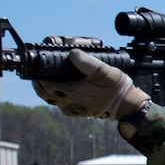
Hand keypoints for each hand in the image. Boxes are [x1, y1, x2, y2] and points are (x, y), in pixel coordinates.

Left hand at [32, 49, 148, 119]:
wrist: (126, 105)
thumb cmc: (115, 88)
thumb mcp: (103, 71)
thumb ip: (86, 62)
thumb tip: (72, 52)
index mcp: (71, 92)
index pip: (45, 84)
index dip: (39, 75)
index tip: (38, 66)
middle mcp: (68, 102)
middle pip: (44, 92)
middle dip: (39, 81)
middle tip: (39, 71)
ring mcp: (72, 109)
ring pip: (50, 99)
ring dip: (45, 89)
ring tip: (45, 78)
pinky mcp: (77, 112)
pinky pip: (60, 103)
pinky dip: (55, 94)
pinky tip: (59, 87)